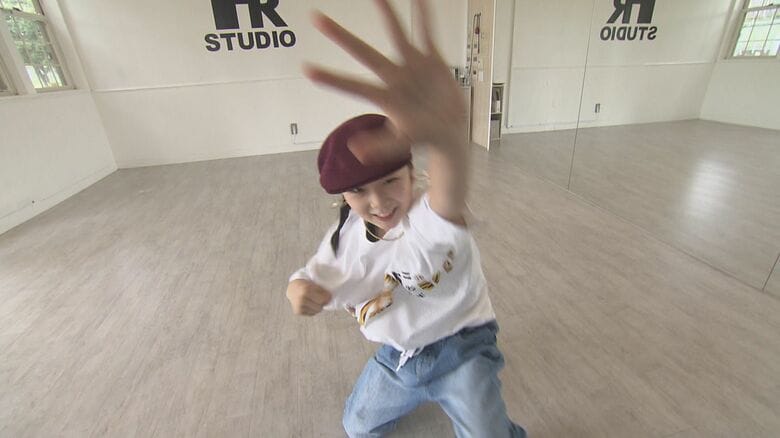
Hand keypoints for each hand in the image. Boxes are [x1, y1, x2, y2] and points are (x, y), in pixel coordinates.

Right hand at [286, 279, 332, 315]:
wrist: (292, 289)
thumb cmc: (306, 285)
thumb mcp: (314, 284)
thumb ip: (322, 291)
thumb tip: (330, 300)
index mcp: (306, 290)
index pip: (323, 299)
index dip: (328, 297)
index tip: (328, 295)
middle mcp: (302, 299)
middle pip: (320, 306)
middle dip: (323, 302)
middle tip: (321, 298)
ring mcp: (299, 306)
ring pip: (317, 311)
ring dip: (318, 306)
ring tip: (314, 300)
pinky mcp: (298, 312)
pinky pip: (312, 313)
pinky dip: (313, 309)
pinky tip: (309, 304)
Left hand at [303, 0, 466, 160]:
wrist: (449, 128)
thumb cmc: (423, 136)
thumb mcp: (401, 143)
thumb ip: (379, 146)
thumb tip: (354, 150)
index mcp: (384, 96)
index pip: (352, 87)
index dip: (331, 79)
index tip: (305, 69)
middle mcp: (394, 76)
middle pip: (363, 53)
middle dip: (341, 37)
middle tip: (316, 18)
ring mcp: (411, 66)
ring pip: (396, 34)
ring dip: (386, 14)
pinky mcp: (431, 60)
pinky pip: (427, 33)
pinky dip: (425, 16)